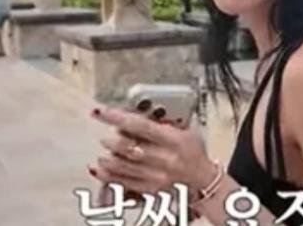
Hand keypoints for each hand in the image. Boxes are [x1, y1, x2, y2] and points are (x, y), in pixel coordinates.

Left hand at [89, 107, 214, 196]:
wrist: (201, 179)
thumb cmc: (192, 150)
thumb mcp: (186, 129)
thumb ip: (162, 121)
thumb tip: (134, 111)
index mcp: (175, 140)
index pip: (141, 126)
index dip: (118, 118)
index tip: (102, 112)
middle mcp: (166, 159)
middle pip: (129, 147)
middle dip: (112, 140)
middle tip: (107, 135)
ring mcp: (157, 176)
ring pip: (123, 165)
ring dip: (108, 157)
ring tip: (104, 150)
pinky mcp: (150, 189)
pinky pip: (123, 182)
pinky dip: (108, 175)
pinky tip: (100, 168)